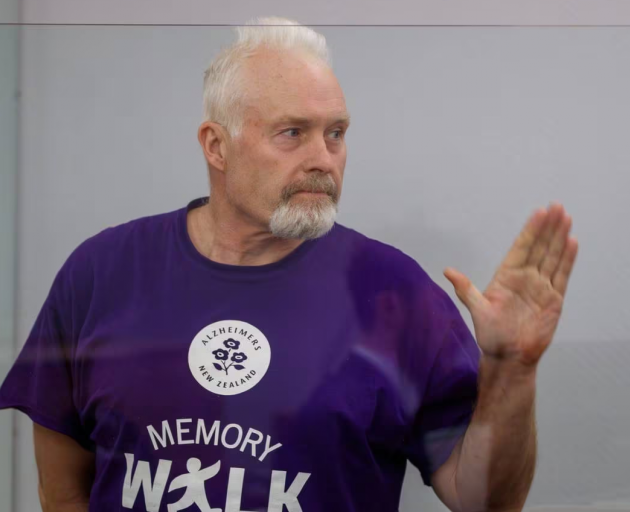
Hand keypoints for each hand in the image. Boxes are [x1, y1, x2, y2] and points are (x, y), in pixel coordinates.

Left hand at [443, 202, 578, 366]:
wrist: (509, 357)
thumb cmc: (491, 336)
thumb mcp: (477, 310)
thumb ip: (466, 290)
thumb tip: (448, 271)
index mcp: (506, 276)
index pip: (521, 248)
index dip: (530, 230)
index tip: (539, 212)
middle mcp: (525, 278)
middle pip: (539, 247)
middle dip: (548, 227)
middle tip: (557, 206)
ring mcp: (540, 287)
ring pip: (552, 257)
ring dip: (560, 238)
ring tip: (566, 218)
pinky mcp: (553, 300)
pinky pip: (561, 276)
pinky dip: (567, 260)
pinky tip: (572, 243)